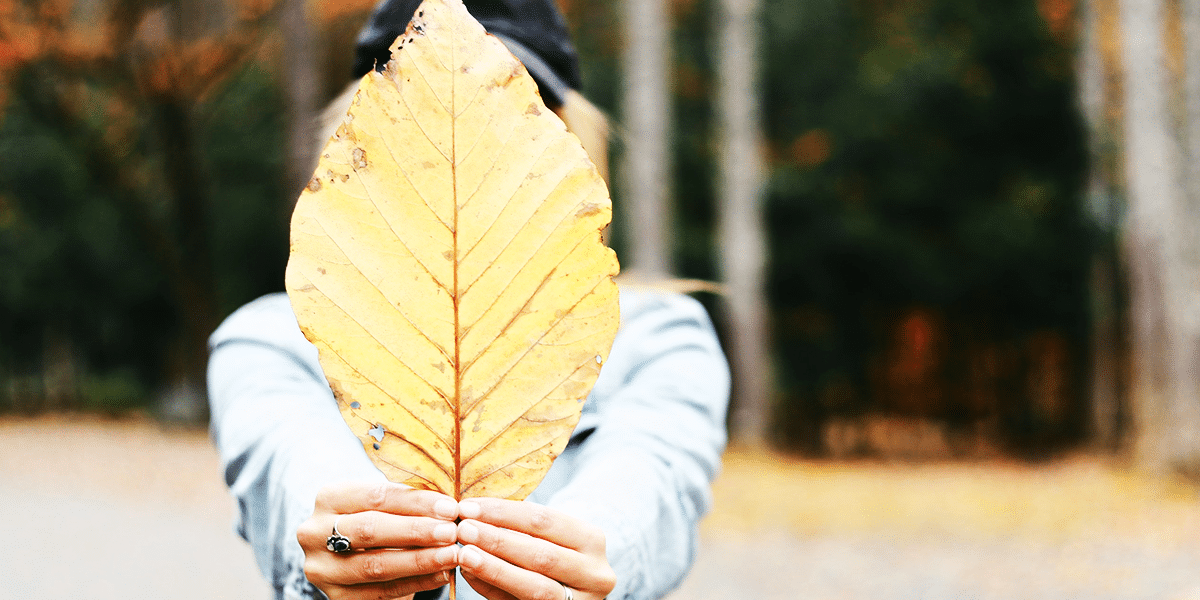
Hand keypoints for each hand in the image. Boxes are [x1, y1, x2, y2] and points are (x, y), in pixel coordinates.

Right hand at [296, 482, 461, 599]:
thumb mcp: (385, 503)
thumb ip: (410, 501)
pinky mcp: (335, 597)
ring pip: (375, 565)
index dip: (416, 502)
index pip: (376, 496)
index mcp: (329, 498)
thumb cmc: (378, 518)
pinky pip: (381, 592)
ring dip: (420, 561)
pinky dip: (416, 583)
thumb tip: (449, 507)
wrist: (352, 554)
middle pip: (370, 530)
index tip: (450, 508)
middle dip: (417, 531)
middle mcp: (315, 532)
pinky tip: (440, 574)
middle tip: (451, 532)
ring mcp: (323, 568)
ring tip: (451, 555)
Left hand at [455, 498, 615, 599]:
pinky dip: (492, 591)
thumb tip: (474, 514)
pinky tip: (471, 576)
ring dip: (494, 569)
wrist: (577, 586)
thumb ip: (519, 526)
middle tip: (463, 530)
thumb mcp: (551, 534)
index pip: (545, 521)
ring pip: (535, 588)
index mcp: (592, 541)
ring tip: (464, 554)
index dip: (504, 513)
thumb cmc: (556, 549)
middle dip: (497, 541)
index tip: (469, 506)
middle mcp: (595, 574)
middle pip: (541, 556)